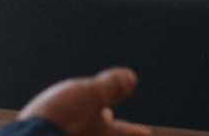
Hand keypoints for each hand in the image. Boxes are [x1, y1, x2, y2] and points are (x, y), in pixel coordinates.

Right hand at [16, 67, 150, 135]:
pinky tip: (62, 119)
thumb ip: (110, 87)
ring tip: (93, 115)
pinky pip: (66, 132)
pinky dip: (70, 126)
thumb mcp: (91, 95)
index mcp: (103, 133)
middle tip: (112, 119)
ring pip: (84, 133)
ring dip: (89, 125)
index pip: (124, 131)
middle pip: (104, 135)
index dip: (134, 131)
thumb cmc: (63, 118)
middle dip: (110, 129)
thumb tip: (131, 78)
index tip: (147, 134)